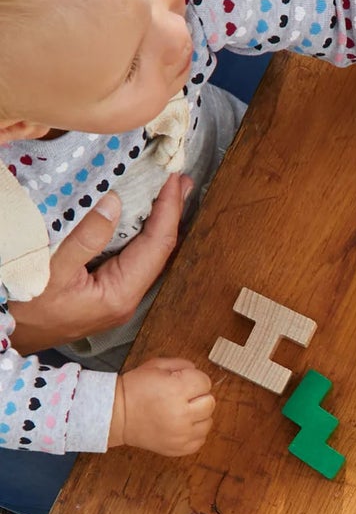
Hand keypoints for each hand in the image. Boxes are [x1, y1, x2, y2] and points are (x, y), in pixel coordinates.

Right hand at [9, 176, 189, 355]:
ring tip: (169, 192)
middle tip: (180, 180)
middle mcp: (127, 297)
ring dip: (157, 221)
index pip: (158, 245)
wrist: (4, 334)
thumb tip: (115, 203)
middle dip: (170, 212)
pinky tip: (140, 216)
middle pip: (159, 249)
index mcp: (121, 294)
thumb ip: (86, 237)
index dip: (169, 209)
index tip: (175, 179)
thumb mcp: (52, 269)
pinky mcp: (104, 292)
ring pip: (146, 253)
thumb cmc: (25, 307)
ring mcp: (116, 296)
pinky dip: (138, 233)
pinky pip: (130, 257)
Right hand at [110, 357, 213, 455]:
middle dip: (198, 397)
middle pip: (210, 403)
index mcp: (177, 391)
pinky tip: (180, 426)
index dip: (195, 380)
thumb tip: (197, 372)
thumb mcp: (156, 366)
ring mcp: (180, 434)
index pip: (205, 383)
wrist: (115, 416)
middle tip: (182, 398)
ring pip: (208, 422)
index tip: (183, 383)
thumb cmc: (135, 390)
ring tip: (180, 413)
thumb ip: (181, 364)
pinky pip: (200, 440)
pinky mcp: (178, 448)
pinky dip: (193, 433)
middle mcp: (181, 414)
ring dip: (198, 416)